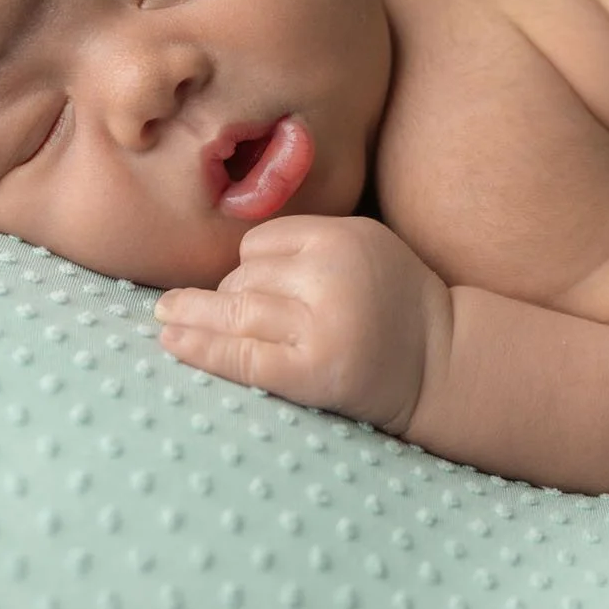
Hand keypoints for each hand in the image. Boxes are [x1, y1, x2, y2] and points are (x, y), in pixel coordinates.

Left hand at [153, 215, 451, 434]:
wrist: (442, 362)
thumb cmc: (395, 304)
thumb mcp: (364, 245)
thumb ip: (308, 241)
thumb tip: (226, 260)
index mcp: (342, 237)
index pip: (259, 242)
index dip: (249, 265)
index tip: (251, 287)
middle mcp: (330, 276)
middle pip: (244, 277)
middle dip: (226, 297)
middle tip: (202, 310)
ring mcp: (321, 326)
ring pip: (236, 311)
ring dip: (197, 318)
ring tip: (166, 319)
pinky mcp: (313, 371)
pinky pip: (241, 356)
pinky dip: (201, 349)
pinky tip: (171, 342)